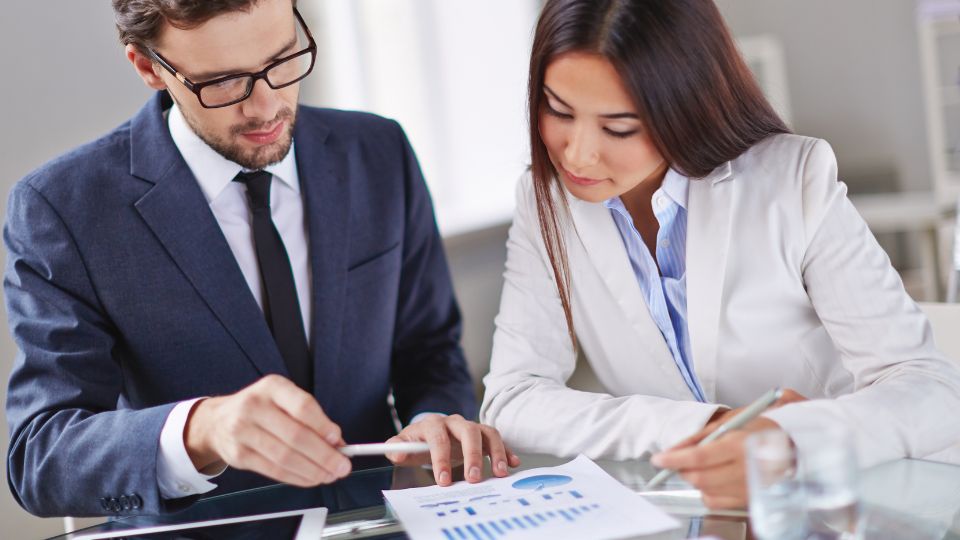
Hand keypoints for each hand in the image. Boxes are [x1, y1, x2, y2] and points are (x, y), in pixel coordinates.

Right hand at [184, 374, 351, 486]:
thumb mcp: (284, 399)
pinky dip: (297, 477)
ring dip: (313, 470)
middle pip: (296, 436)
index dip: (324, 426)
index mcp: (272, 387)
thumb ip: (311, 417)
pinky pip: (274, 471)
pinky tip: (311, 478)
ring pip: (285, 457)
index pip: (303, 406)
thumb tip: (337, 442)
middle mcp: (254, 406)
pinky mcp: (238, 455)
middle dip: (324, 455)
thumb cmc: (261, 408)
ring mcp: (243, 431)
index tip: (339, 440)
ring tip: (329, 475)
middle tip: (341, 466)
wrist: (218, 421)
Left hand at [383, 414, 521, 486]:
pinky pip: (496, 439)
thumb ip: (396, 448)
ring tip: (499, 472)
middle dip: (472, 455)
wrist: (430, 433)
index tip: (443, 480)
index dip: (441, 458)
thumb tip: (397, 452)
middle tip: (474, 478)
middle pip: (468, 431)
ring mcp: (470, 427)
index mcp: (433, 423)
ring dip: (495, 452)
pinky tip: (511, 464)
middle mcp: (454, 422)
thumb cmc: (417, 442)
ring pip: (487, 432)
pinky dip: (506, 450)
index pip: (438, 437)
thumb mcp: (403, 444)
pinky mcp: (482, 435)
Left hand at [651, 388, 808, 508]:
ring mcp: (750, 488)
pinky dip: (709, 492)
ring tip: (703, 466)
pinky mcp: (752, 500)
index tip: (658, 459)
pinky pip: (719, 502)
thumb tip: (673, 449)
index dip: (673, 459)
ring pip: (707, 493)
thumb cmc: (764, 428)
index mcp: (740, 445)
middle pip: (700, 478)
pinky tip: (715, 478)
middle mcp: (746, 470)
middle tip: (678, 459)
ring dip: (696, 480)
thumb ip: (700, 436)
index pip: (698, 457)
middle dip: (682, 470)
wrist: (799, 445)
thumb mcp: (731, 421)